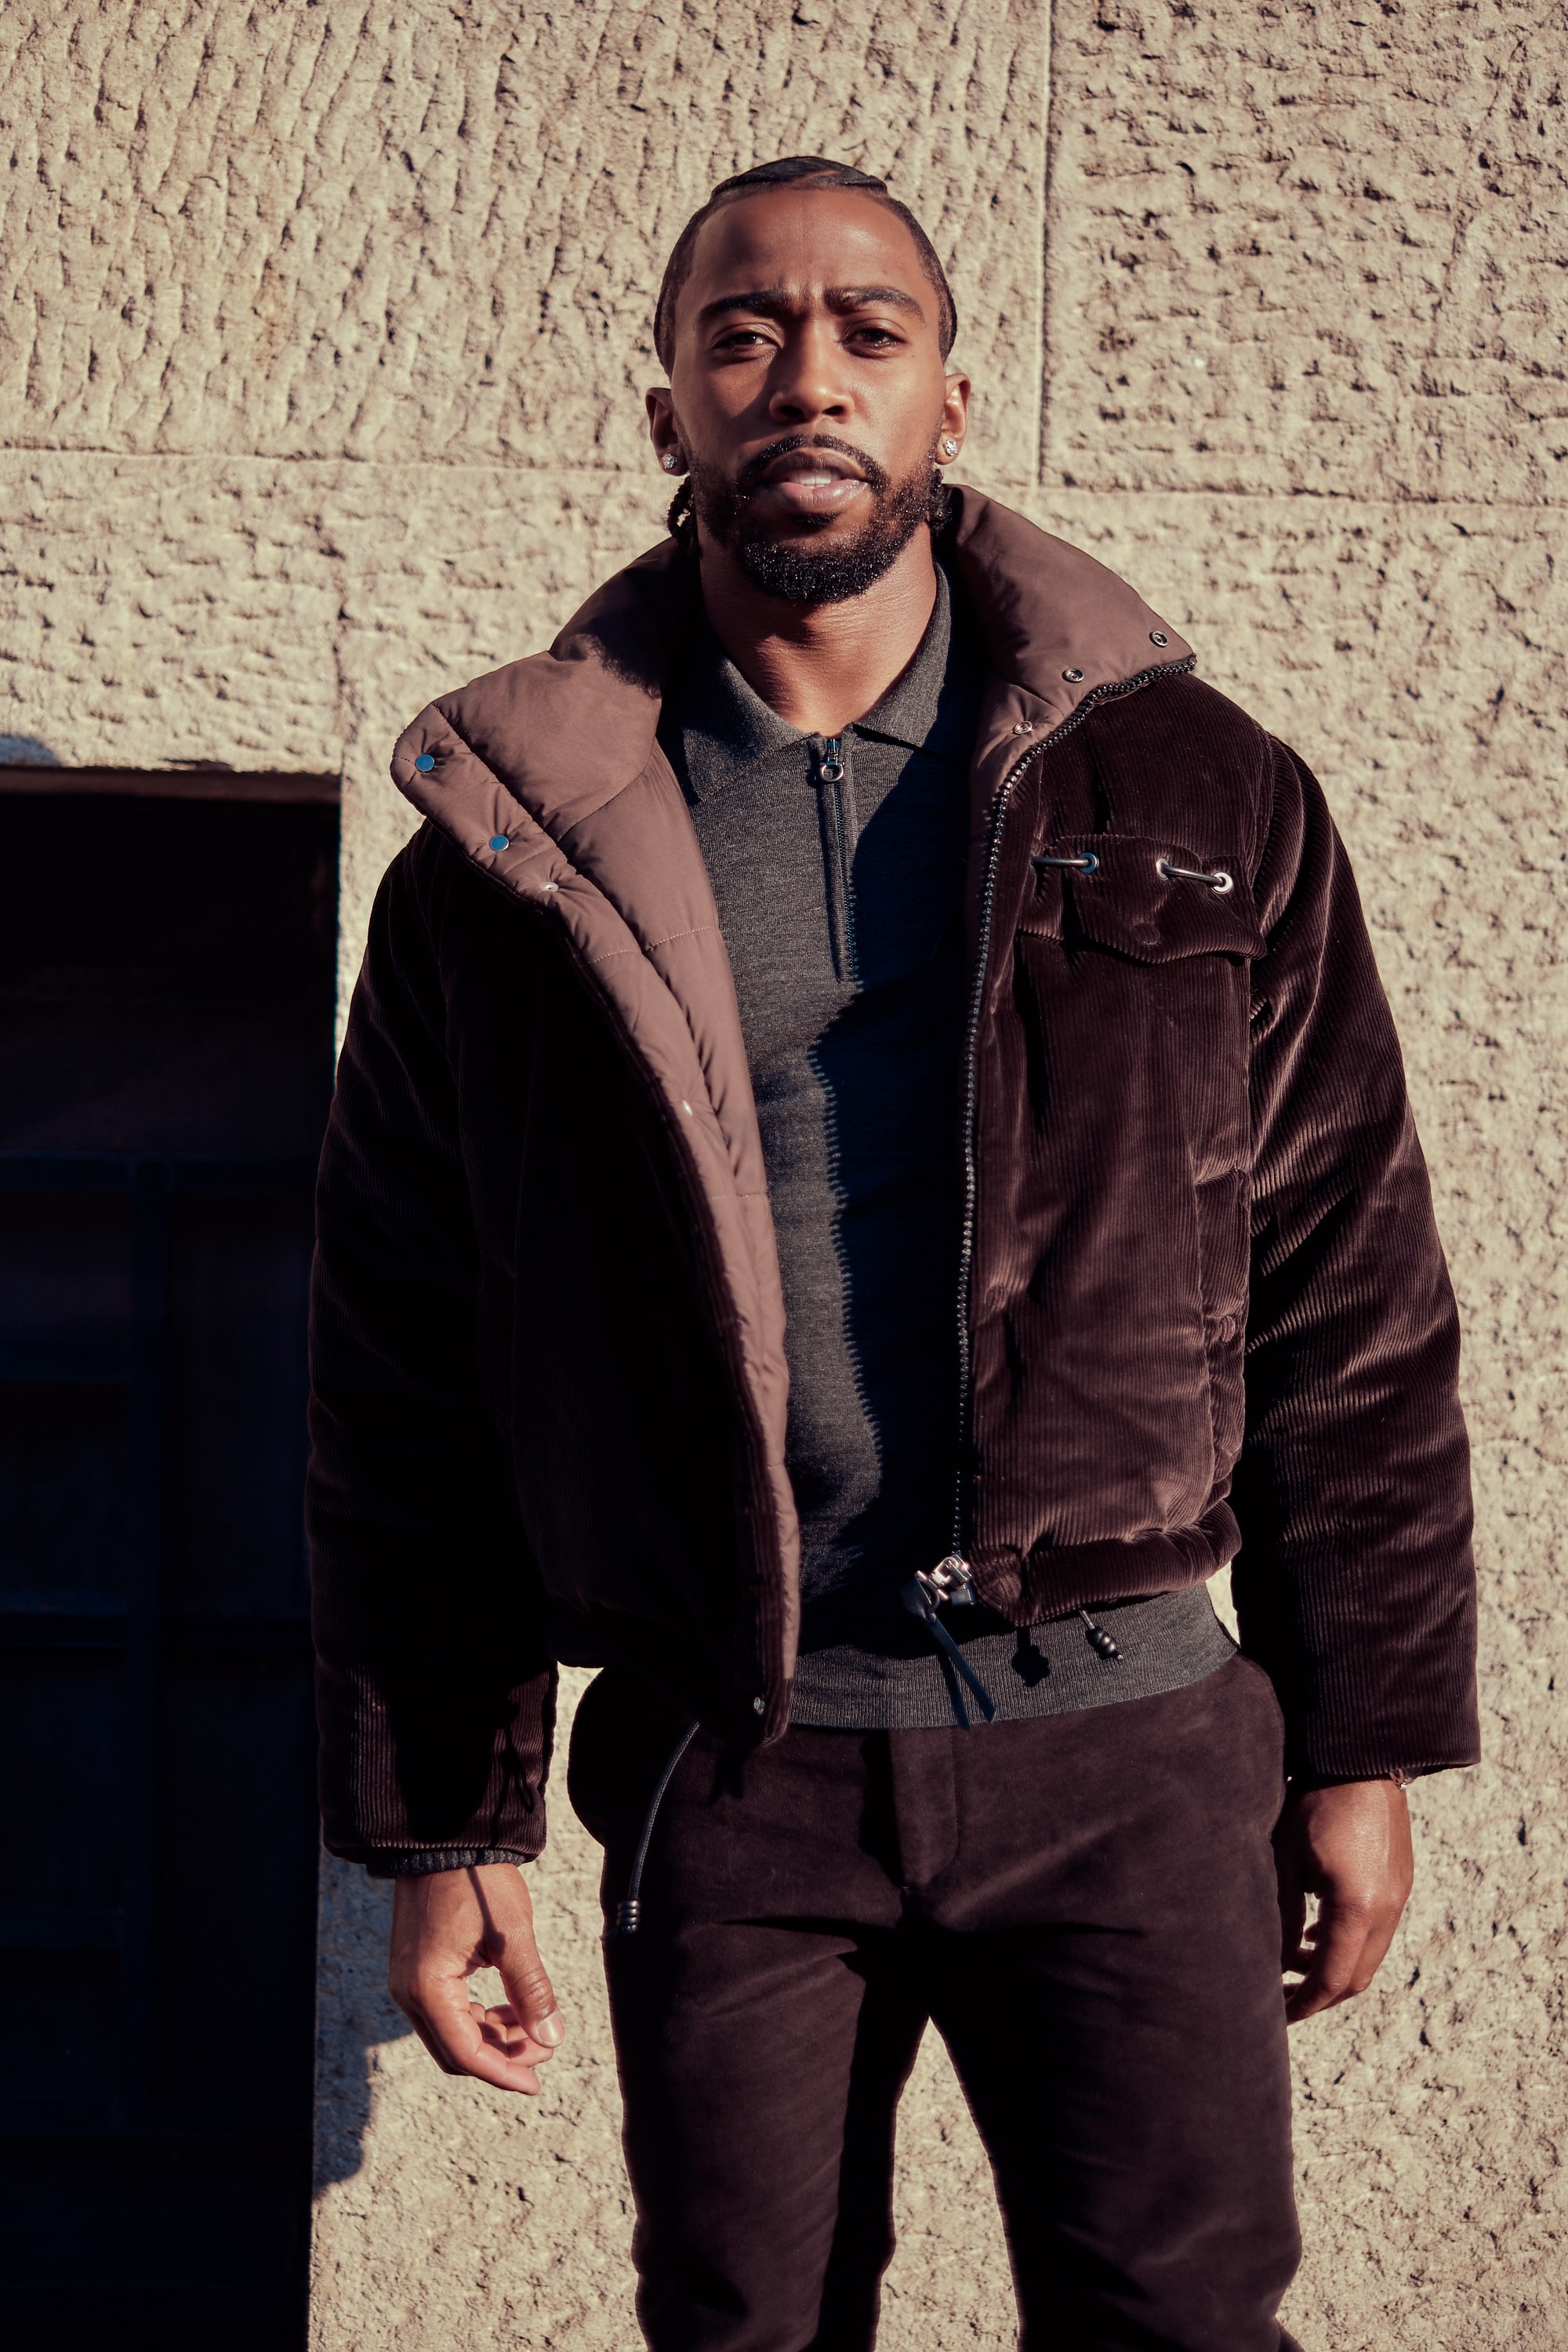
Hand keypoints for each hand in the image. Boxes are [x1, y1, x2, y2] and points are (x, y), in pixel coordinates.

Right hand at [389, 1862, 564, 2093]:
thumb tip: (551, 2038)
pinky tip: (511, 2007)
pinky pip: (448, 2008)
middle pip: (456, 2049)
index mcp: (427, 1989)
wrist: (446, 1837)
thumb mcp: (512, 1934)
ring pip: (453, 2031)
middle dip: (502, 2057)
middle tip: (544, 2049)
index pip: (465, 2053)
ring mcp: (410, 1979)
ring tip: (535, 2027)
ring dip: (493, 2036)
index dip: (503, 2073)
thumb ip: (530, 1989)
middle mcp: (409, 1992)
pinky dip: (479, 2016)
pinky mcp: (418, 1967)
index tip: (535, 2083)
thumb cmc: (478, 1882)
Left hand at [1274, 1778, 1413, 2024]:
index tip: (1278, 2015)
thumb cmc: (1315, 1803)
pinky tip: (1315, 1929)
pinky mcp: (1400, 1882)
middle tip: (1284, 1998)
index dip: (1304, 2003)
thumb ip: (1280, 1913)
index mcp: (1357, 1908)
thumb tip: (1270, 1959)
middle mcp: (1386, 1910)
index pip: (1331, 1978)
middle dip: (1320, 1994)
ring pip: (1369, 1956)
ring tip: (1293, 1961)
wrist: (1361, 1759)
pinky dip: (1348, 1942)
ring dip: (1334, 1966)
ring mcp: (1399, 1896)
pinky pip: (1377, 1931)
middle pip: (1356, 1977)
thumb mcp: (1286, 1859)